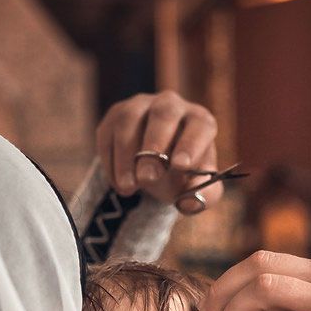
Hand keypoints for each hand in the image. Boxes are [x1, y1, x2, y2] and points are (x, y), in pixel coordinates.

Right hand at [96, 91, 222, 213]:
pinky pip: (109, 133)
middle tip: (148, 178)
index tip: (180, 166)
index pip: (200, 125)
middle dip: (153, 149)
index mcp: (199, 121)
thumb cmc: (181, 175)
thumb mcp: (196, 189)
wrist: (155, 168)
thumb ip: (201, 197)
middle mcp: (171, 105)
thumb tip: (189, 204)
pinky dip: (111, 161)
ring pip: (130, 121)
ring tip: (129, 187)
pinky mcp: (116, 114)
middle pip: (163, 116)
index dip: (190, 143)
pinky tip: (119, 183)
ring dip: (126, 157)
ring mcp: (141, 105)